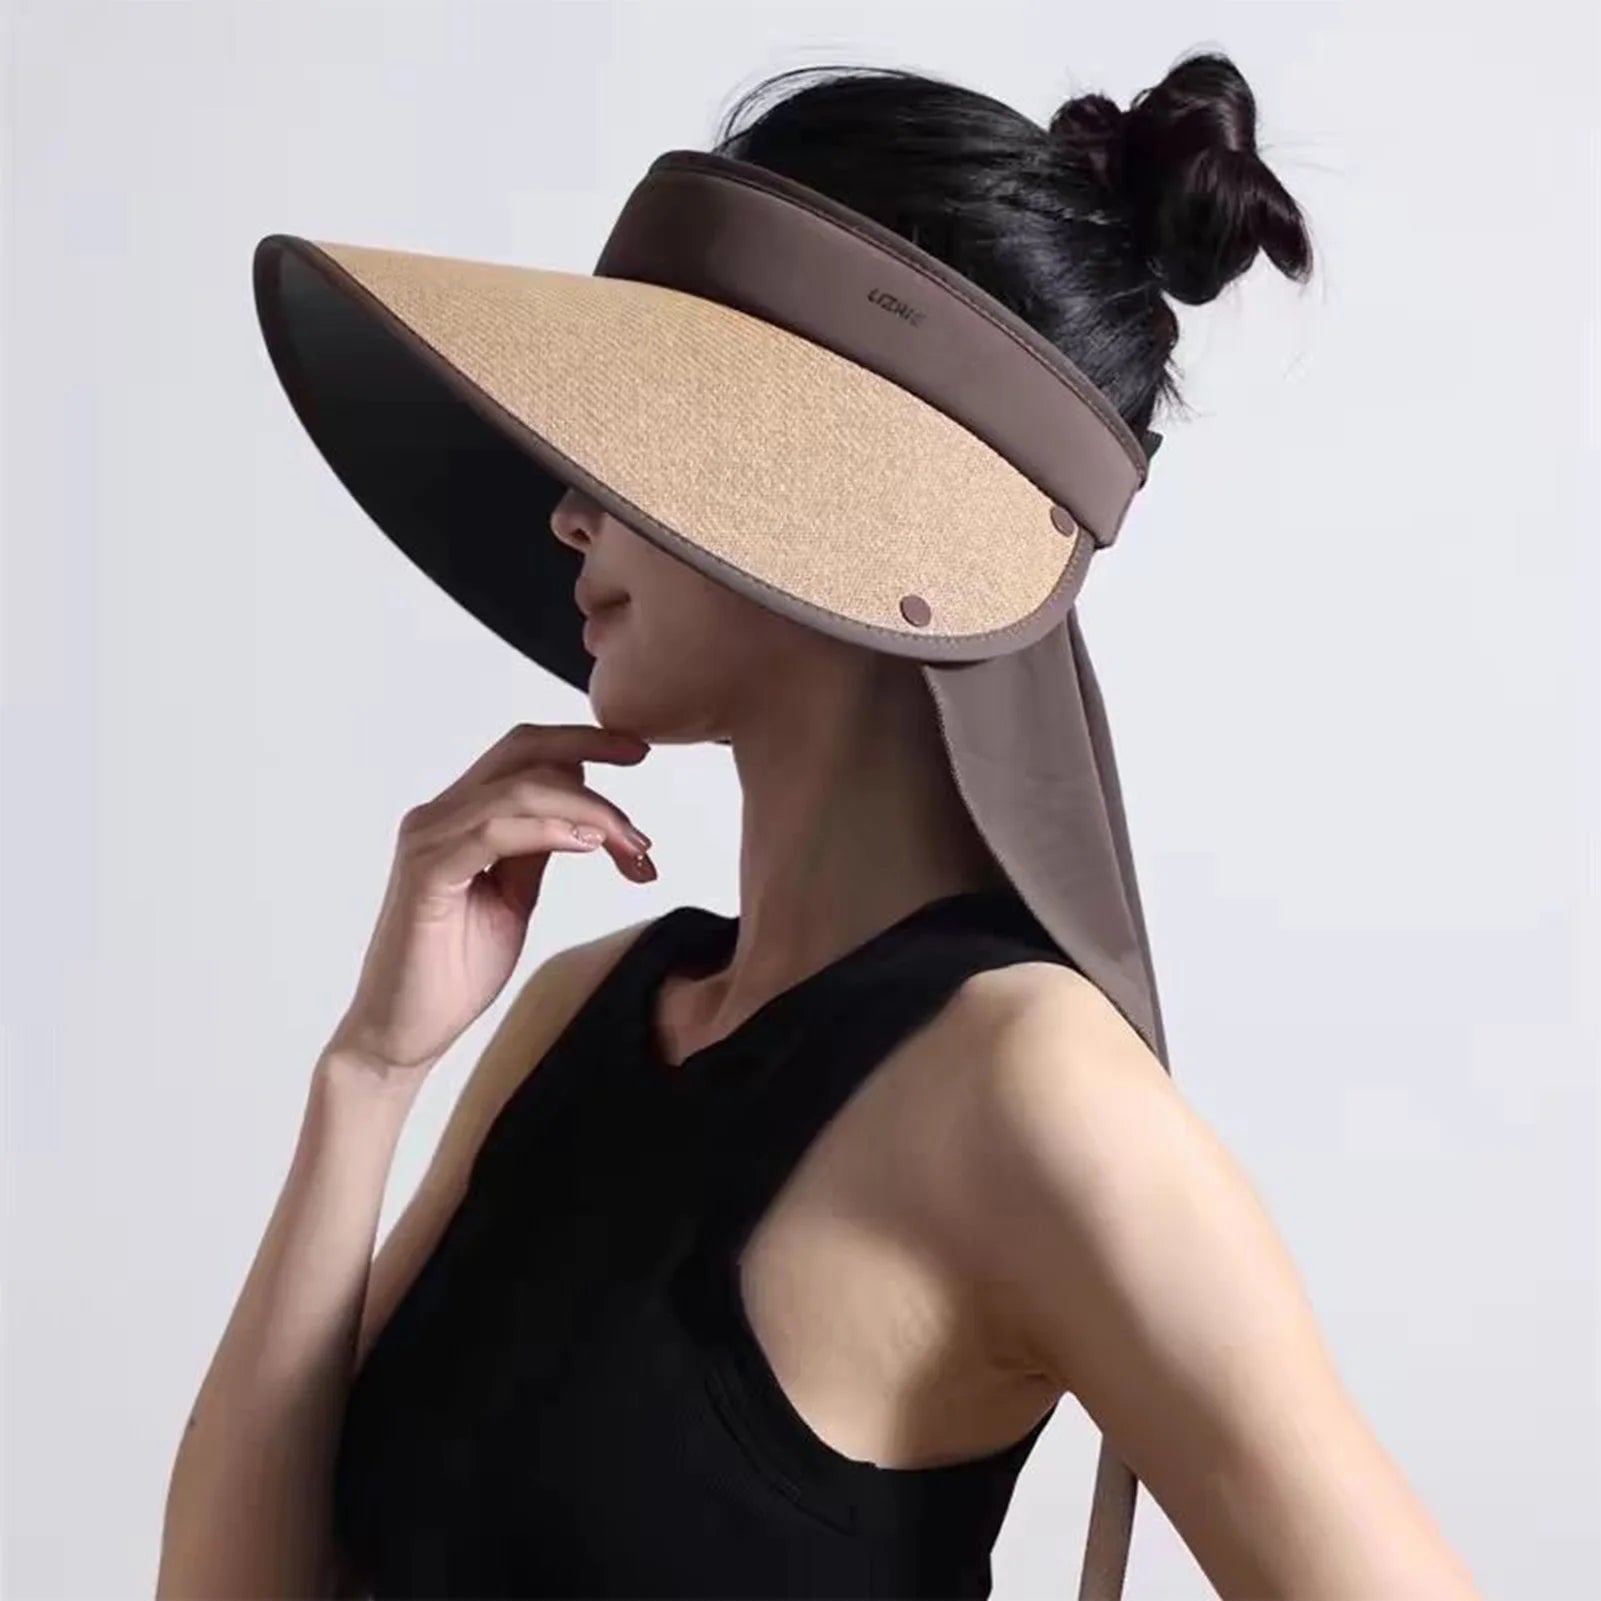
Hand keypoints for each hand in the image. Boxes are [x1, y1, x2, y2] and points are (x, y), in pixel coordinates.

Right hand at [323, 723, 655, 1079]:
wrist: (401, 1035)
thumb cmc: (452, 971)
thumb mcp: (514, 898)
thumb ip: (536, 850)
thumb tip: (580, 815)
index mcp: (460, 815)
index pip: (525, 752)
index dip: (582, 742)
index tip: (637, 751)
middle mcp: (440, 816)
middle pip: (524, 751)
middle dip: (592, 752)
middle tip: (642, 774)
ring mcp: (429, 841)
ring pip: (520, 789)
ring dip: (588, 810)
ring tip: (629, 844)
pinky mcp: (426, 875)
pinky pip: (494, 831)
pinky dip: (548, 830)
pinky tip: (587, 846)